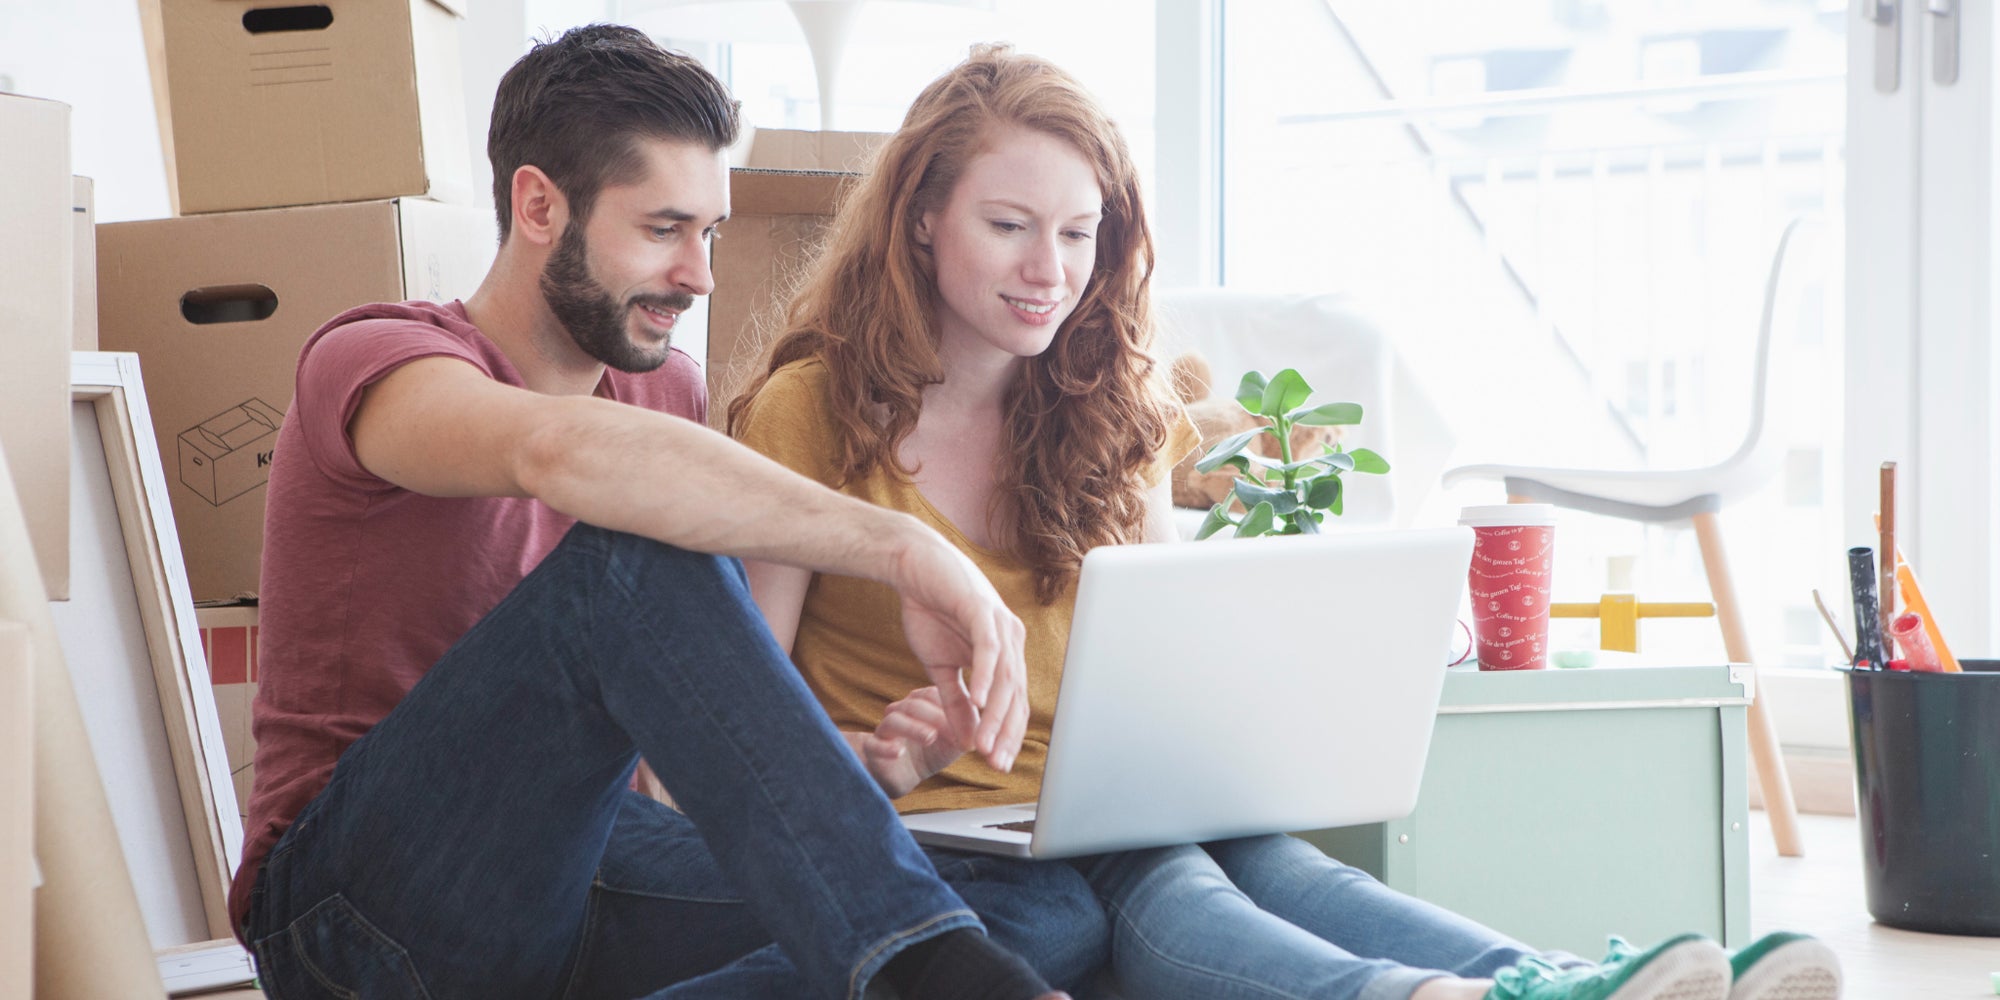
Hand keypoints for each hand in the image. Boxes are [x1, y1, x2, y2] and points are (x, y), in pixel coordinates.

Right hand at [856, 687, 966, 797]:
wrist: (905, 776)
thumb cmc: (932, 752)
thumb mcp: (955, 742)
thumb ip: (968, 731)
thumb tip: (986, 726)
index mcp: (920, 704)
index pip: (932, 694)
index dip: (950, 705)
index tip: (968, 721)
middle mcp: (900, 711)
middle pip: (914, 704)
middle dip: (935, 716)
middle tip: (952, 730)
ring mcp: (884, 729)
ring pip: (894, 720)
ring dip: (914, 728)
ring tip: (930, 736)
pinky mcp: (872, 749)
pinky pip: (874, 744)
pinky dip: (886, 747)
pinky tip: (898, 751)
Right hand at [891, 529, 1029, 772]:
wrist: (912, 566)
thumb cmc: (930, 610)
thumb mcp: (940, 667)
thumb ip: (955, 701)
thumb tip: (965, 739)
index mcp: (1005, 652)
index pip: (1013, 702)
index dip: (1006, 734)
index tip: (995, 764)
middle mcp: (1010, 639)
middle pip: (1015, 695)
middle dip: (1005, 733)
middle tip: (994, 763)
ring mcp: (999, 624)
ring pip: (1005, 678)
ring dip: (995, 714)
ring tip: (983, 743)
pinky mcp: (982, 610)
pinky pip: (988, 650)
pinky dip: (985, 676)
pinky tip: (979, 701)